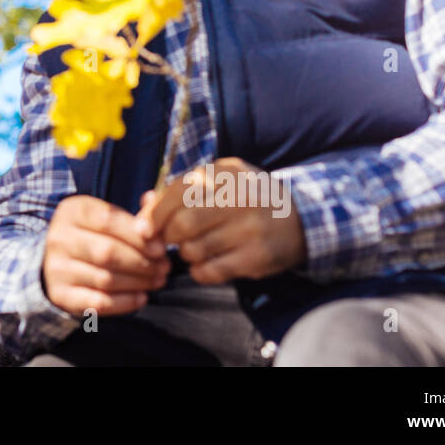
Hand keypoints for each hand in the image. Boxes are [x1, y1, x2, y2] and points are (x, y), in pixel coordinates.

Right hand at [42, 195, 169, 317]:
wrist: (56, 258)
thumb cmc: (90, 234)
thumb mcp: (104, 215)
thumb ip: (132, 215)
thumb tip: (156, 209)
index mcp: (72, 211)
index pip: (108, 221)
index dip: (138, 237)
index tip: (160, 248)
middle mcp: (59, 238)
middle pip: (107, 252)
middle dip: (142, 262)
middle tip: (163, 267)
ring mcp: (56, 268)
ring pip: (105, 279)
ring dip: (138, 282)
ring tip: (157, 280)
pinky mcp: (60, 294)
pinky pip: (97, 302)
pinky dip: (124, 302)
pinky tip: (141, 297)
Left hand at [136, 157, 305, 284]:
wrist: (301, 218)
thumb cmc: (247, 199)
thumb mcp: (219, 183)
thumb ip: (180, 191)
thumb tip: (144, 203)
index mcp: (225, 173)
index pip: (177, 192)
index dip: (154, 214)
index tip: (144, 229)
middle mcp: (239, 197)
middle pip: (183, 223)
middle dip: (167, 236)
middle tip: (168, 241)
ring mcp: (251, 228)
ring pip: (194, 249)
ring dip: (185, 254)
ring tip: (194, 249)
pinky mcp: (258, 256)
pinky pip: (212, 271)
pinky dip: (199, 271)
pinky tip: (205, 265)